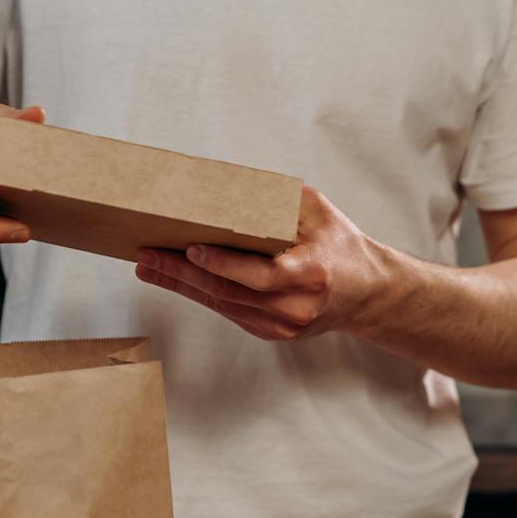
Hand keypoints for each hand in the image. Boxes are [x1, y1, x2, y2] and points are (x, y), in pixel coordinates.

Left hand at [134, 185, 391, 340]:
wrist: (368, 293)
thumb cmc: (342, 246)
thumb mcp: (319, 212)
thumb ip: (279, 200)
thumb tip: (231, 184)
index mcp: (311, 274)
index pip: (261, 275)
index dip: (223, 264)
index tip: (191, 248)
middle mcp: (296, 306)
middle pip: (230, 293)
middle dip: (183, 273)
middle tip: (148, 256)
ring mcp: (283, 325)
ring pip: (223, 305)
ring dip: (182, 286)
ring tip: (148, 266)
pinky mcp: (273, 332)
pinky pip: (230, 312)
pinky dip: (201, 294)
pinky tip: (176, 279)